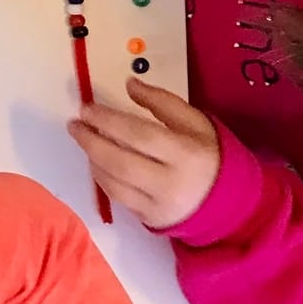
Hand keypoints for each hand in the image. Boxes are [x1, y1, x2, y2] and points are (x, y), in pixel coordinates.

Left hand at [70, 80, 221, 228]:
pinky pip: (118, 198)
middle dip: (91, 141)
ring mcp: (158, 205)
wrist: (227, 201)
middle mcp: (171, 183)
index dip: (108, 120)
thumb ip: (162, 102)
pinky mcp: (149, 219)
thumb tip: (129, 85)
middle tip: (74, 124)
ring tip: (84, 140)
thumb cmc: (208, 154)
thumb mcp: (195, 121)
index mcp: (186, 154)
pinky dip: (102, 178)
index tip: (87, 108)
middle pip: (120, 161)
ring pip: (114, 183)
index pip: (139, 135)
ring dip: (93, 159)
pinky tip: (96, 162)